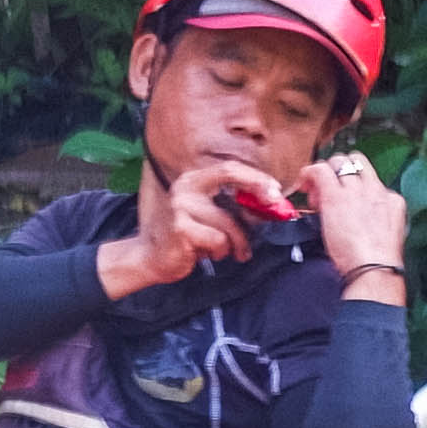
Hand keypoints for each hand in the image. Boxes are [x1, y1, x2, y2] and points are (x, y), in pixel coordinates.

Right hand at [108, 154, 294, 292]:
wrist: (151, 259)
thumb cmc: (187, 238)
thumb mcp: (211, 216)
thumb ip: (234, 206)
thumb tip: (271, 203)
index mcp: (192, 180)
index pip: (229, 168)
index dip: (255, 176)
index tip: (275, 190)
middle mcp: (184, 187)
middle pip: (230, 175)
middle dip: (258, 188)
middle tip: (274, 206)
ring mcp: (180, 206)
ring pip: (229, 221)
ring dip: (237, 241)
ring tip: (232, 252)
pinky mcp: (181, 228)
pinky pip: (219, 240)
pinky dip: (221, 251)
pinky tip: (209, 254)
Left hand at [310, 145, 410, 282]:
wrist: (374, 268)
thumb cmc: (374, 263)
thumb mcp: (382, 236)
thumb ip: (371, 221)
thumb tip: (351, 220)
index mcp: (391, 201)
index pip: (370, 181)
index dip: (353, 188)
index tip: (343, 204)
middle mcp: (376, 189)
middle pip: (357, 163)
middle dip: (339, 172)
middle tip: (325, 193)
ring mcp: (356, 190)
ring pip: (339, 162)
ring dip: (326, 171)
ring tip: (315, 191)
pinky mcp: (336, 196)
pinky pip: (320, 170)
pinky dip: (309, 172)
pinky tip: (303, 183)